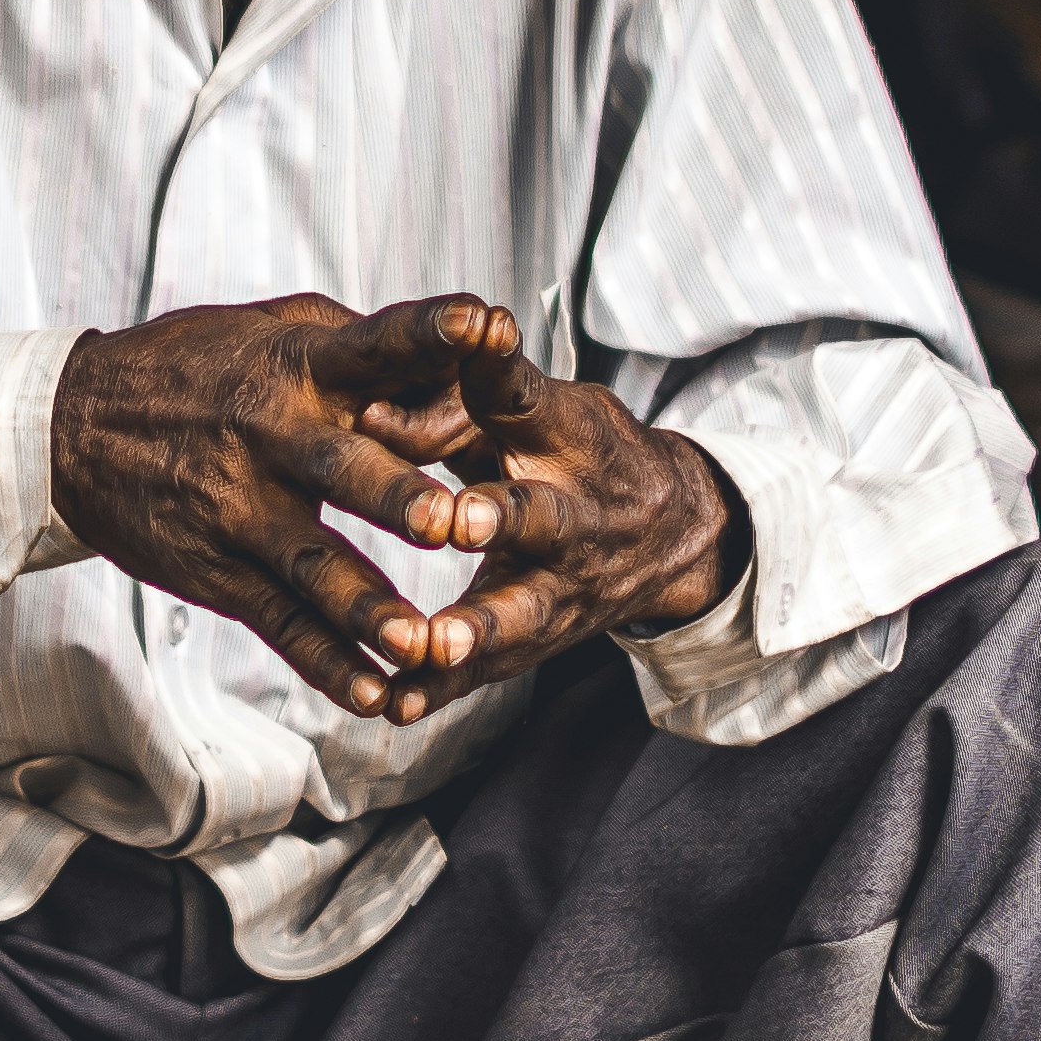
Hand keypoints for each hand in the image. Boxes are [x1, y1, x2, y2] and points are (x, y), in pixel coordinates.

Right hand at [49, 292, 539, 724]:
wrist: (74, 427)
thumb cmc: (196, 368)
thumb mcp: (273, 329)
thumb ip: (363, 346)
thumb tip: (457, 361)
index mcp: (300, 365)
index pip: (375, 343)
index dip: (429, 333)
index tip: (483, 324)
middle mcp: (273, 436)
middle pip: (345, 469)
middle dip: (398, 498)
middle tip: (452, 524)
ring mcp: (242, 510)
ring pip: (315, 566)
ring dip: (369, 608)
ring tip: (420, 645)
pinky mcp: (219, 571)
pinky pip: (281, 623)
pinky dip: (328, 665)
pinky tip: (376, 696)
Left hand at [383, 344, 748, 705]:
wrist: (671, 532)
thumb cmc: (578, 449)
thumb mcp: (538, 406)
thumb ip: (459, 398)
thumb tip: (369, 399)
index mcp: (567, 439)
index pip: (526, 396)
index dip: (496, 368)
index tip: (475, 336)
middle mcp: (574, 514)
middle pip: (539, 516)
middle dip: (500, 519)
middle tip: (459, 520)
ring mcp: (563, 585)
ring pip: (519, 612)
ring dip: (474, 630)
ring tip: (425, 645)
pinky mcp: (540, 636)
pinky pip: (489, 670)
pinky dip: (444, 689)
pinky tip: (396, 704)